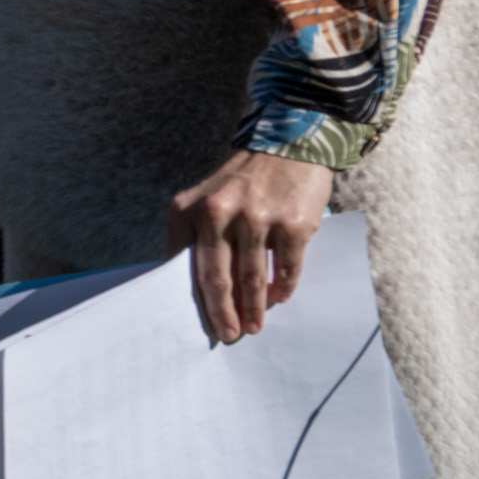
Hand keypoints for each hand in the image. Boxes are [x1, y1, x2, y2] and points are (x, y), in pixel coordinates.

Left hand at [167, 150, 335, 342]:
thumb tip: (200, 289)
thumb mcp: (207, 199)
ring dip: (254, 308)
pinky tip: (280, 298)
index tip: (199, 323)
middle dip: (222, 314)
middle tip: (229, 335)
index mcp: (189, 209)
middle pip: (216, 278)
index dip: (192, 299)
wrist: (289, 143)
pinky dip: (283, 287)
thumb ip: (199, 236)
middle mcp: (219, 212)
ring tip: (255, 326)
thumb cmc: (243, 180)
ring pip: (252, 278)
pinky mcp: (293, 223)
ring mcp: (258, 218)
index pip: (185, 265)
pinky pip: (286, 268)